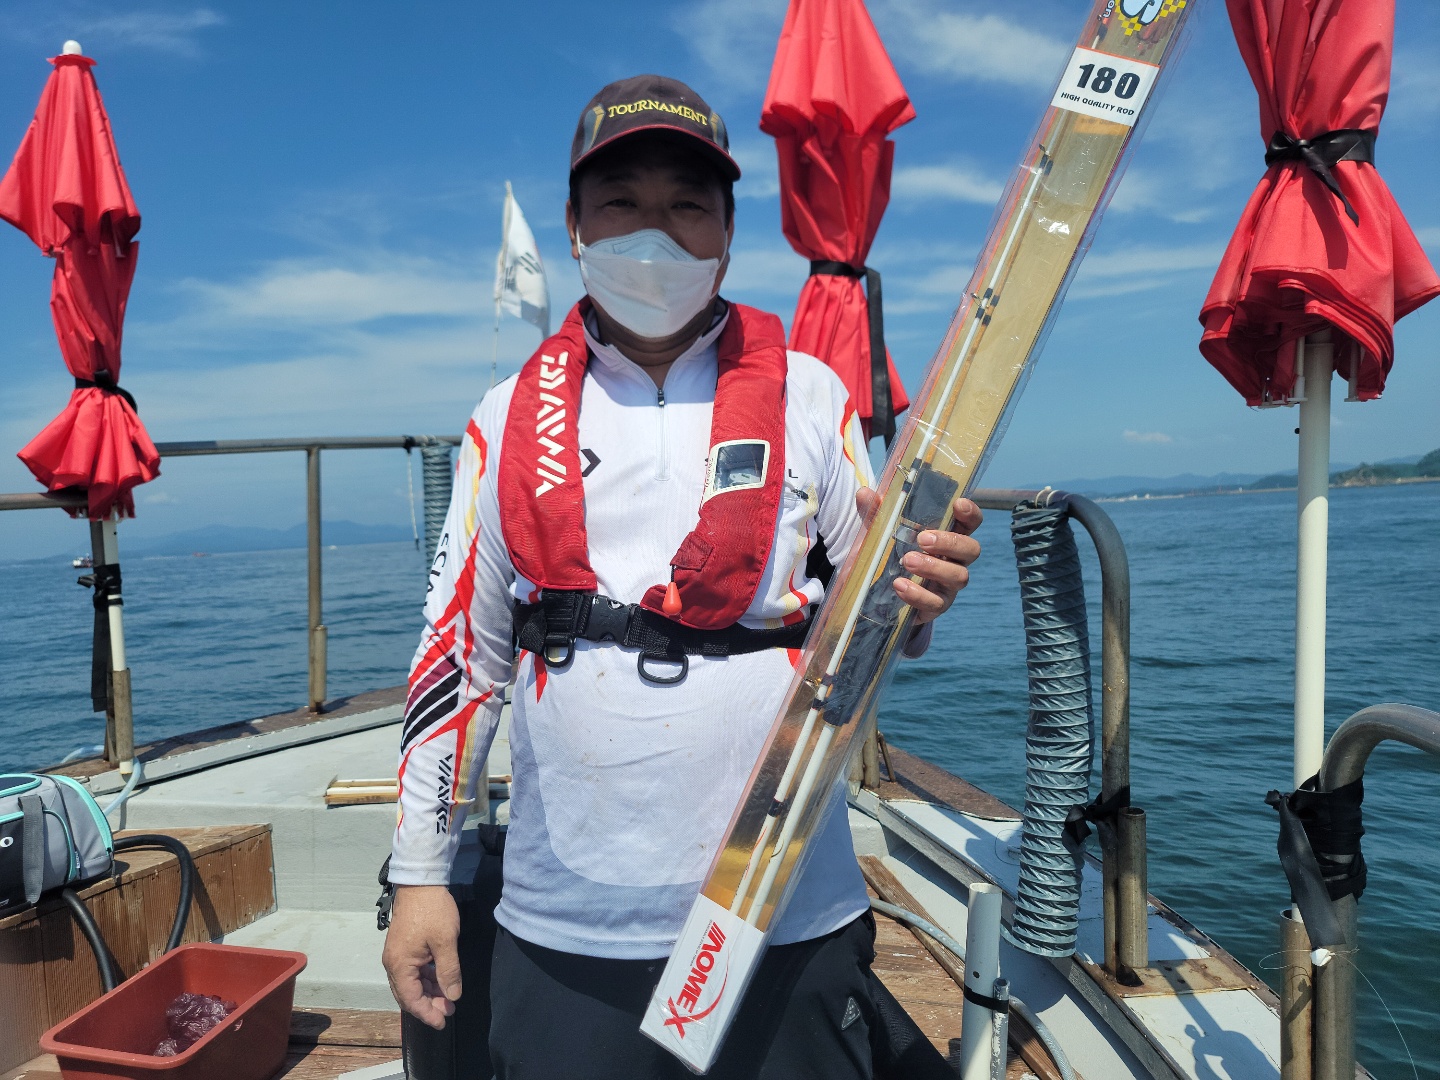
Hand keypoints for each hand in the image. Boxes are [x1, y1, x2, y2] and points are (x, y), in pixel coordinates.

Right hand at [381, 884, 461, 1029]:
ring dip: (429, 992)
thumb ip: (449, 971)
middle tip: (449, 1011)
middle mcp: (393, 963)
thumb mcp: (446, 942)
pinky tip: (440, 980)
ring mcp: (397, 955)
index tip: (444, 1021)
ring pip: (411, 983)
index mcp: (400, 965)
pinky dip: (426, 979)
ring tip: (448, 998)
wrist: (421, 882)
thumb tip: (453, 995)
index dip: (427, 1013)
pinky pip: (413, 971)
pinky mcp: (403, 947)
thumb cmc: (433, 911)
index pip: (411, 999)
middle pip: (408, 994)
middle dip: (428, 1005)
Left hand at [855, 491, 981, 625]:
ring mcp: (948, 585)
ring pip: (959, 576)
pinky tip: (899, 585)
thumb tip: (864, 493)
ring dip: (934, 567)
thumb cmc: (891, 554)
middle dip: (950, 542)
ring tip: (907, 561)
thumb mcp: (880, 532)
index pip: (970, 522)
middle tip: (923, 539)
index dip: (970, 513)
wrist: (879, 593)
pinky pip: (936, 603)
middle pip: (971, 549)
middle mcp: (955, 560)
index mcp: (948, 536)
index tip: (958, 504)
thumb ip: (876, 514)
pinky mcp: (937, 606)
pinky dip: (918, 594)